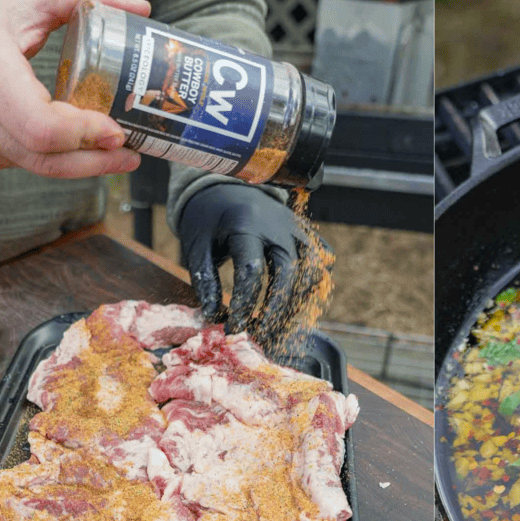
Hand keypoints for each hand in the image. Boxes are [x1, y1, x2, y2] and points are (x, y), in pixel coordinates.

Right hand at [0, 0, 149, 177]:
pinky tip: (70, 146)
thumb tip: (138, 7)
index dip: (84, 137)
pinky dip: (48, 158)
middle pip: (41, 158)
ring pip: (32, 166)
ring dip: (77, 164)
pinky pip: (16, 163)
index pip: (39, 125)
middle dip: (92, 161)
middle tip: (129, 152)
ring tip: (111, 152)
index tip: (117, 131)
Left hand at [179, 184, 311, 333]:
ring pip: (311, 270)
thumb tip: (213, 317)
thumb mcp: (196, 246)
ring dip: (296, 301)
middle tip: (260, 335)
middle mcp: (278, 225)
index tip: (234, 327)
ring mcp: (297, 228)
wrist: (226, 185)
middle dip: (276, 310)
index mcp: (246, 224)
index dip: (245, 304)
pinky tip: (294, 301)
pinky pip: (322, 260)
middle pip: (289, 273)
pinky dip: (313, 284)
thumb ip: (204, 281)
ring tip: (276, 324)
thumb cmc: (208, 218)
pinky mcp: (306, 232)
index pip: (252, 271)